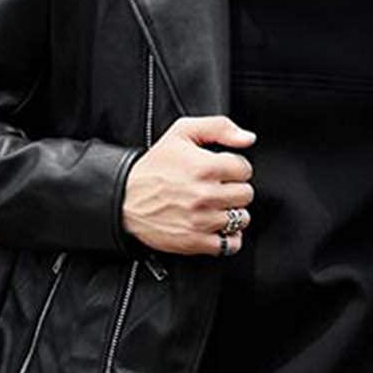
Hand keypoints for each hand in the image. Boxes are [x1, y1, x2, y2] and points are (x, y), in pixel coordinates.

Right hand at [121, 115, 255, 256]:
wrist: (124, 199)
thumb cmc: (153, 167)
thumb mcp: (181, 133)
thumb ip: (219, 127)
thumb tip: (248, 139)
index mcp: (205, 167)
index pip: (244, 169)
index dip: (235, 168)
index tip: (222, 171)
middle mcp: (205, 195)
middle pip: (246, 195)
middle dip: (235, 190)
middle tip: (218, 189)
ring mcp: (201, 220)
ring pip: (241, 219)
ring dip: (232, 213)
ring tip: (215, 207)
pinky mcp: (196, 241)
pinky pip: (231, 244)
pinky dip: (229, 238)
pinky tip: (217, 228)